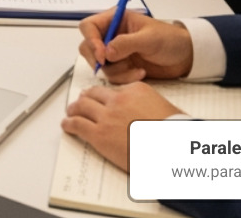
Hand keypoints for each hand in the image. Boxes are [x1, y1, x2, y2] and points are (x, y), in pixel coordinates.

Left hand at [61, 82, 183, 170]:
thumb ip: (147, 104)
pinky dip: (69, 124)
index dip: (104, 95)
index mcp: (136, 90)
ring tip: (71, 112)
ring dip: (74, 109)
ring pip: (81, 107)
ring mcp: (107, 116)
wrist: (172, 150)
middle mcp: (118, 100)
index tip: (100, 98)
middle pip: (93, 94)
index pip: (112, 89)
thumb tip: (143, 110)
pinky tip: (67, 125)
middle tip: (81, 103)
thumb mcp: (164, 108)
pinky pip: (77, 125)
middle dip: (85, 99)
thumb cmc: (173, 134)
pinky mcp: (99, 134)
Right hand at [78, 11, 194, 82]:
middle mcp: (111, 35)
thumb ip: (126, 43)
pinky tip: (140, 73)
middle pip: (88, 47)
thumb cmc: (170, 40)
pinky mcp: (121, 66)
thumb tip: (107, 52)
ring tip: (136, 70)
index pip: (89, 27)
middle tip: (113, 65)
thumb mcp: (149, 38)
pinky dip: (124, 78)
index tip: (102, 55)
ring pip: (100, 65)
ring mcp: (115, 52)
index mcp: (115, 20)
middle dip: (99, 59)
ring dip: (116, 71)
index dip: (91, 40)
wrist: (184, 57)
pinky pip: (112, 75)